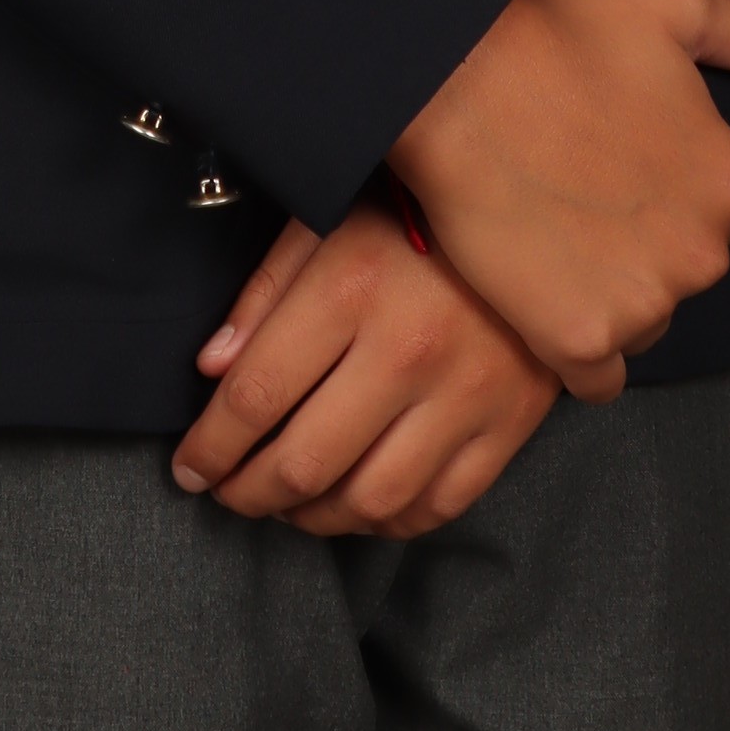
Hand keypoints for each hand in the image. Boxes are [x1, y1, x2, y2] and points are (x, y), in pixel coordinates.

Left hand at [170, 196, 560, 538]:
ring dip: (312, 517)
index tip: (188, 468)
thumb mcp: (330, 217)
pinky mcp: (511, 422)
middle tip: (226, 493)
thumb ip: (267, 292)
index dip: (209, 446)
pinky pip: (437, 504)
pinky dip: (387, 520)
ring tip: (286, 503)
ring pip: (370, 499)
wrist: (541, 213)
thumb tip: (212, 369)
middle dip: (247, 492)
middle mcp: (409, 350)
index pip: (256, 395)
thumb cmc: (419, 210)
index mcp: (352, 287)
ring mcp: (467, 394)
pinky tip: (357, 503)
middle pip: (305, 461)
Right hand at [390, 0, 729, 399]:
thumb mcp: (673, 5)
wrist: (454, 79)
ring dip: (602, 299)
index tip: (606, 168)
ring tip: (545, 243)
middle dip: (634, 249)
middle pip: (677, 273)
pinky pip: (598, 380)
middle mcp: (705, 253)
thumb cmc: (556, 38)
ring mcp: (646, 303)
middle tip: (569, 201)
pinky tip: (539, 306)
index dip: (654, 193)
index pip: (709, 214)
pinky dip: (574, 353)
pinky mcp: (581, 340)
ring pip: (638, 324)